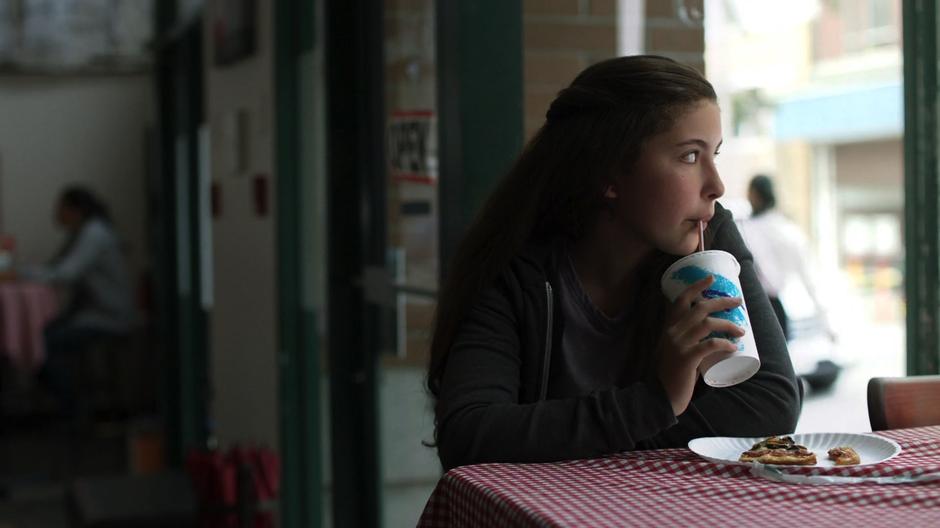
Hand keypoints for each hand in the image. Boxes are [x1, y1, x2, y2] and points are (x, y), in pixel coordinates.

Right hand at [657, 275, 744, 415]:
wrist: (659, 397)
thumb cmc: (671, 375)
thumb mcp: (674, 352)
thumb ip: (687, 342)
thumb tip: (711, 338)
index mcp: (669, 328)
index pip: (681, 300)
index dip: (696, 286)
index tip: (711, 278)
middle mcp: (672, 332)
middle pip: (700, 308)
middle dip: (722, 302)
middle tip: (738, 302)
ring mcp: (678, 344)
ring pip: (707, 323)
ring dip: (728, 323)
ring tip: (742, 329)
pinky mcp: (686, 358)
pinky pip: (709, 345)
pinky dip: (724, 343)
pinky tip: (734, 346)